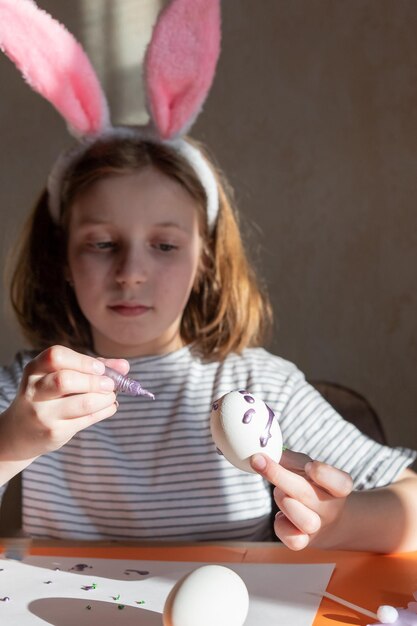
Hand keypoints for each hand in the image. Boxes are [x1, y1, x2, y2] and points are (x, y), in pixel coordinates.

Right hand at [0, 345, 128, 461]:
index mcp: (34, 369)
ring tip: (111, 396)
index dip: (83, 361)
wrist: (20, 432)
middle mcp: (34, 390)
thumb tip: (124, 366)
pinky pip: (87, 419)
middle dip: (95, 381)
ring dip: (105, 398)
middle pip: (65, 380)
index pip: (56, 357)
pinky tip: (109, 406)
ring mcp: (42, 413)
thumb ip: (92, 367)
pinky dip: (105, 411)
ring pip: (81, 403)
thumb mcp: (60, 375)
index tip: (100, 368)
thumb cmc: (48, 396)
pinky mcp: (54, 432)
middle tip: (111, 384)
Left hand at [250, 449, 352, 549]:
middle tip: (258, 461)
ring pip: (305, 521)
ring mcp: (319, 527)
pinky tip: (280, 517)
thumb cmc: (310, 485)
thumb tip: (266, 452)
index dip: (323, 473)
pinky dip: (281, 527)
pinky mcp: (305, 542)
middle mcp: (331, 508)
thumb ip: (289, 459)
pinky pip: (294, 541)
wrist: (324, 519)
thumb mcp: (305, 466)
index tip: (309, 465)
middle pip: (308, 495)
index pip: (340, 482)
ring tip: (279, 493)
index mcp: (338, 487)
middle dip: (279, 476)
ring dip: (284, 502)